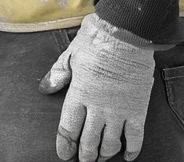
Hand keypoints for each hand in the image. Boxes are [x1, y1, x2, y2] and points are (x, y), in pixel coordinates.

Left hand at [39, 12, 155, 161]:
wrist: (125, 34)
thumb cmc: (94, 40)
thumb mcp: (69, 55)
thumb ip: (58, 75)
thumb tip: (45, 89)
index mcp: (78, 94)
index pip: (68, 128)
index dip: (65, 145)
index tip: (63, 155)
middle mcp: (98, 107)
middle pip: (89, 140)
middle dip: (84, 154)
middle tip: (82, 161)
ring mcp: (119, 110)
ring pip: (111, 143)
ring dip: (104, 154)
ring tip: (100, 159)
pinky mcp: (138, 109)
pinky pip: (136, 137)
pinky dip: (132, 150)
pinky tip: (127, 156)